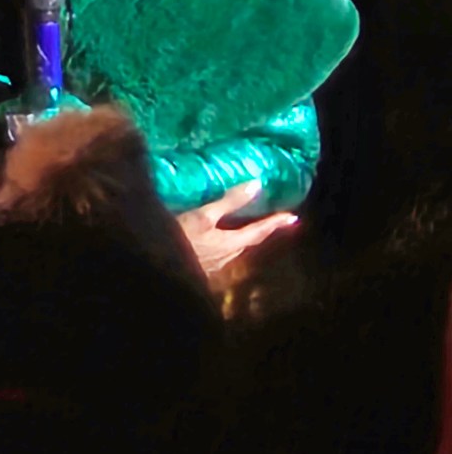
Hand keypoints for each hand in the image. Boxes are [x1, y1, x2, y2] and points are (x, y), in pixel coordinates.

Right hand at [176, 181, 297, 275]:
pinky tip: (216, 239)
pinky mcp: (201, 269)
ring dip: (242, 237)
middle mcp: (227, 258)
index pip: (258, 232)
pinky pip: (221, 254)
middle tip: (270, 219)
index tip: (293, 218)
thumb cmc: (181, 238)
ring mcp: (214, 267)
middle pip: (248, 243)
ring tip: (243, 226)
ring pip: (234, 249)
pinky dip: (226, 243)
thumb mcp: (203, 216)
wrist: (160, 269)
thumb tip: (257, 184)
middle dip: (259, 231)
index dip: (275, 223)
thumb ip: (229, 202)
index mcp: (230, 244)